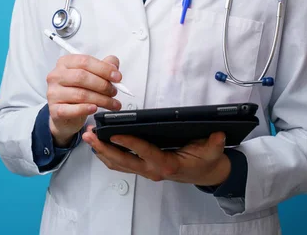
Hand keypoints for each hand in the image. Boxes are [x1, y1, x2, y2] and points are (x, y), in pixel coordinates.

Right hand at [46, 54, 121, 146]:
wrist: (65, 114)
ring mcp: (53, 93)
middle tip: (114, 91)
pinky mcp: (54, 110)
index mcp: (65, 63)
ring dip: (101, 99)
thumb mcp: (91, 75)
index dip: (104, 69)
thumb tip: (114, 65)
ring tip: (111, 103)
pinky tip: (95, 108)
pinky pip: (71, 109)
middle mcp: (56, 76)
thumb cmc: (78, 90)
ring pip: (80, 94)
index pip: (85, 61)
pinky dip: (85, 109)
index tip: (117, 77)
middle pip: (82, 77)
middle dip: (103, 85)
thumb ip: (104, 66)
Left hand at [83, 128, 230, 186]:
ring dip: (101, 151)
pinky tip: (99, 145)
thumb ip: (214, 144)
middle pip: (123, 161)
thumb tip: (218, 134)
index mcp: (167, 164)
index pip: (145, 153)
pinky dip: (107, 155)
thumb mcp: (213, 151)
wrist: (207, 173)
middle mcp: (152, 170)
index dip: (130, 143)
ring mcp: (146, 170)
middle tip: (91, 136)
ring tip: (89, 137)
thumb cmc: (206, 161)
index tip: (115, 133)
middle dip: (104, 148)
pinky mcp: (142, 168)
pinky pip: (121, 164)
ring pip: (118, 164)